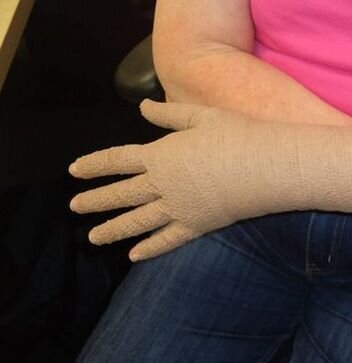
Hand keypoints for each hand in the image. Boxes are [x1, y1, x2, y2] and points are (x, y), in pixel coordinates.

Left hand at [69, 101, 276, 261]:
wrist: (265, 167)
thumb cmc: (236, 135)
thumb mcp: (201, 117)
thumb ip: (169, 115)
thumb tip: (142, 106)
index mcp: (160, 155)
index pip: (117, 160)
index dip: (94, 165)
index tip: (74, 171)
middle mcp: (161, 185)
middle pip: (121, 194)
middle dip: (95, 200)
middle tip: (75, 208)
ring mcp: (177, 209)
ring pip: (137, 222)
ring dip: (113, 230)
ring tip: (93, 238)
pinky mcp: (196, 226)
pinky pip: (168, 240)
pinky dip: (150, 249)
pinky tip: (135, 256)